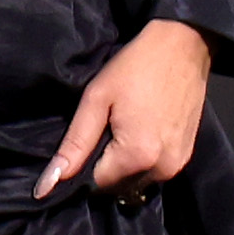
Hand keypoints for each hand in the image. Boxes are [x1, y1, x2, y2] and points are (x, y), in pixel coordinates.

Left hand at [34, 21, 211, 200]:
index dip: (83, 168)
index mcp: (137, 157)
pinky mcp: (186, 156)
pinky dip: (142, 161)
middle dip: (104, 168)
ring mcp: (177, 164)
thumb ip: (74, 146)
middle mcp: (162, 169)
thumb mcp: (95, 100)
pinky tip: (139, 132)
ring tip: (122, 130)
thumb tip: (47, 185)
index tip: (83, 143)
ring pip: (136, 183)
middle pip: (118, 188)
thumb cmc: (136, 67)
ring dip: (123, 167)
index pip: (97, 185)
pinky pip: (154, 172)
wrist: (182, 46)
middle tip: (103, 132)